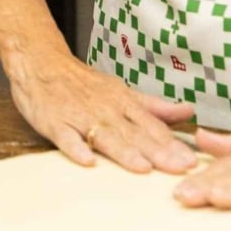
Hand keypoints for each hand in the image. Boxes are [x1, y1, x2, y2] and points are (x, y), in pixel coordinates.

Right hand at [7, 48, 197, 173]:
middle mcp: (104, 109)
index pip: (151, 126)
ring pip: (104, 135)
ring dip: (123, 151)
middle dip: (157, 151)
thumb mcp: (120, 90)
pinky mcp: (54, 122)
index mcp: (122, 102)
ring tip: (142, 167)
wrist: (39, 62)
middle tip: (179, 167)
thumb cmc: (81, 82)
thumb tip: (188, 111)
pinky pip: (65, 136)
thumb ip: (153, 106)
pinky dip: (75, 147)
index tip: (192, 161)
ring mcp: (78, 116)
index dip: (171, 144)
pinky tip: (86, 160)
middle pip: (133, 133)